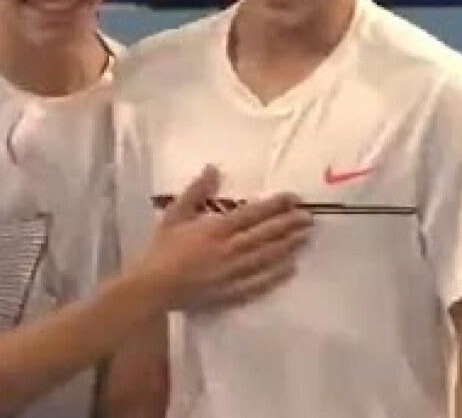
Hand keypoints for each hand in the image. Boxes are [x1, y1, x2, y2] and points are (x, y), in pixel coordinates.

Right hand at [135, 166, 311, 312]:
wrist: (152, 288)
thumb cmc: (161, 249)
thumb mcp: (174, 214)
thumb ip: (195, 192)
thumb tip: (213, 168)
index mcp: (215, 229)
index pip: (252, 214)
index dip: (275, 205)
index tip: (294, 198)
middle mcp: (229, 250)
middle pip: (265, 235)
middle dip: (288, 225)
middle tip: (309, 217)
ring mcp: (233, 274)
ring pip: (267, 257)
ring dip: (288, 246)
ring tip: (306, 238)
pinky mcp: (232, 293)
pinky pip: (260, 284)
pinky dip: (277, 276)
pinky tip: (291, 269)